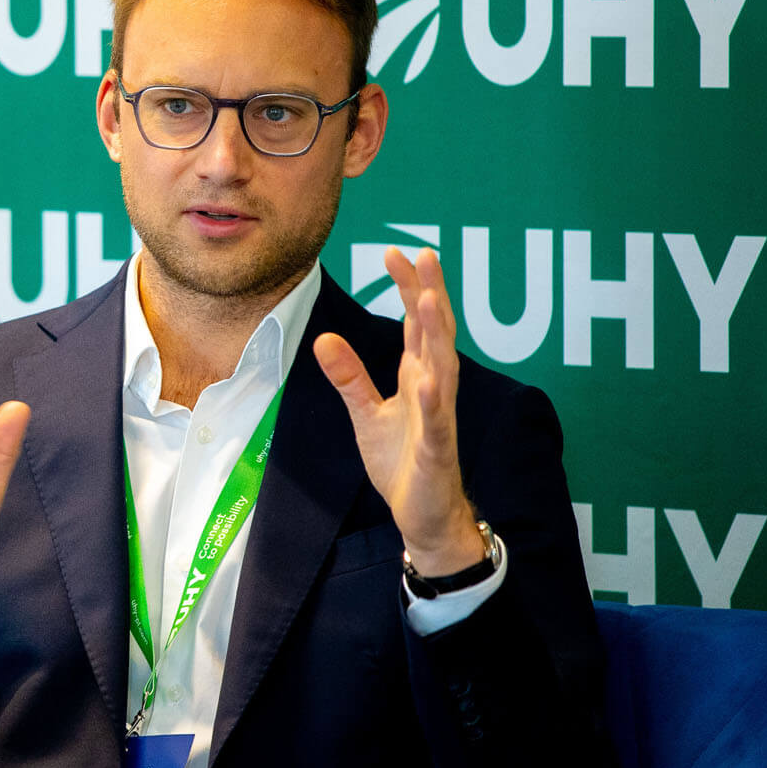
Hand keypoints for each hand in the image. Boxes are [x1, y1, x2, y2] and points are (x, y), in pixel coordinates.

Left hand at [314, 247, 484, 575]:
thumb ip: (349, 377)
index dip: (408, 287)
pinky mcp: (436, 451)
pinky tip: (426, 379)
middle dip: (429, 292)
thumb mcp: (366, 414)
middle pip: (435, 332)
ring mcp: (438, 418)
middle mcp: (435, 389)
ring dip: (436, 334)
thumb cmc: (402, 462)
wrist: (423, 515)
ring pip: (443, 368)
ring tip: (428, 299)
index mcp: (419, 376)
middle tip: (423, 254)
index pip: (416, 323)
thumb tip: (323, 338)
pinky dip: (432, 399)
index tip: (396, 252)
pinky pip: (436, 423)